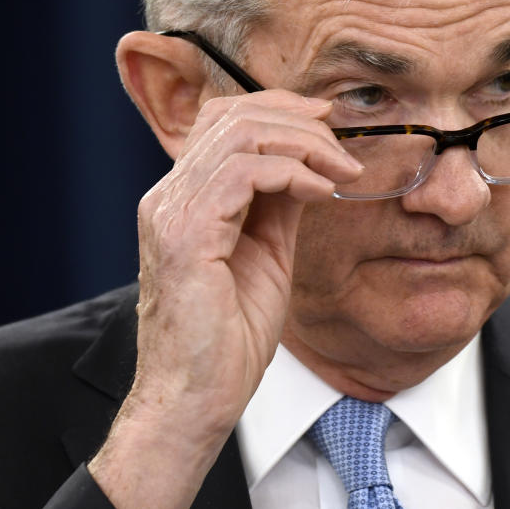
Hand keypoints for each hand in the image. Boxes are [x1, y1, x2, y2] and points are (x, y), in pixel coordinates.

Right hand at [89, 89, 362, 508]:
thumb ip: (278, 206)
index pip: (221, 121)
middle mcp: (167, 197)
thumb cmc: (228, 339)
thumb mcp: (266, 254)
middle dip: (298, 120)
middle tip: (342, 145)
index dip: (277, 109)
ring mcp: (170, 213)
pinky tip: (321, 192)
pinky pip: (244, 174)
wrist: (196, 399)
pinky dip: (292, 173)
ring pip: (240, 136)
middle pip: (231, 117)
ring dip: (304, 145)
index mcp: (181, 199)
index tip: (327, 121)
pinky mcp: (186, 236)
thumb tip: (310, 166)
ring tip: (340, 170)